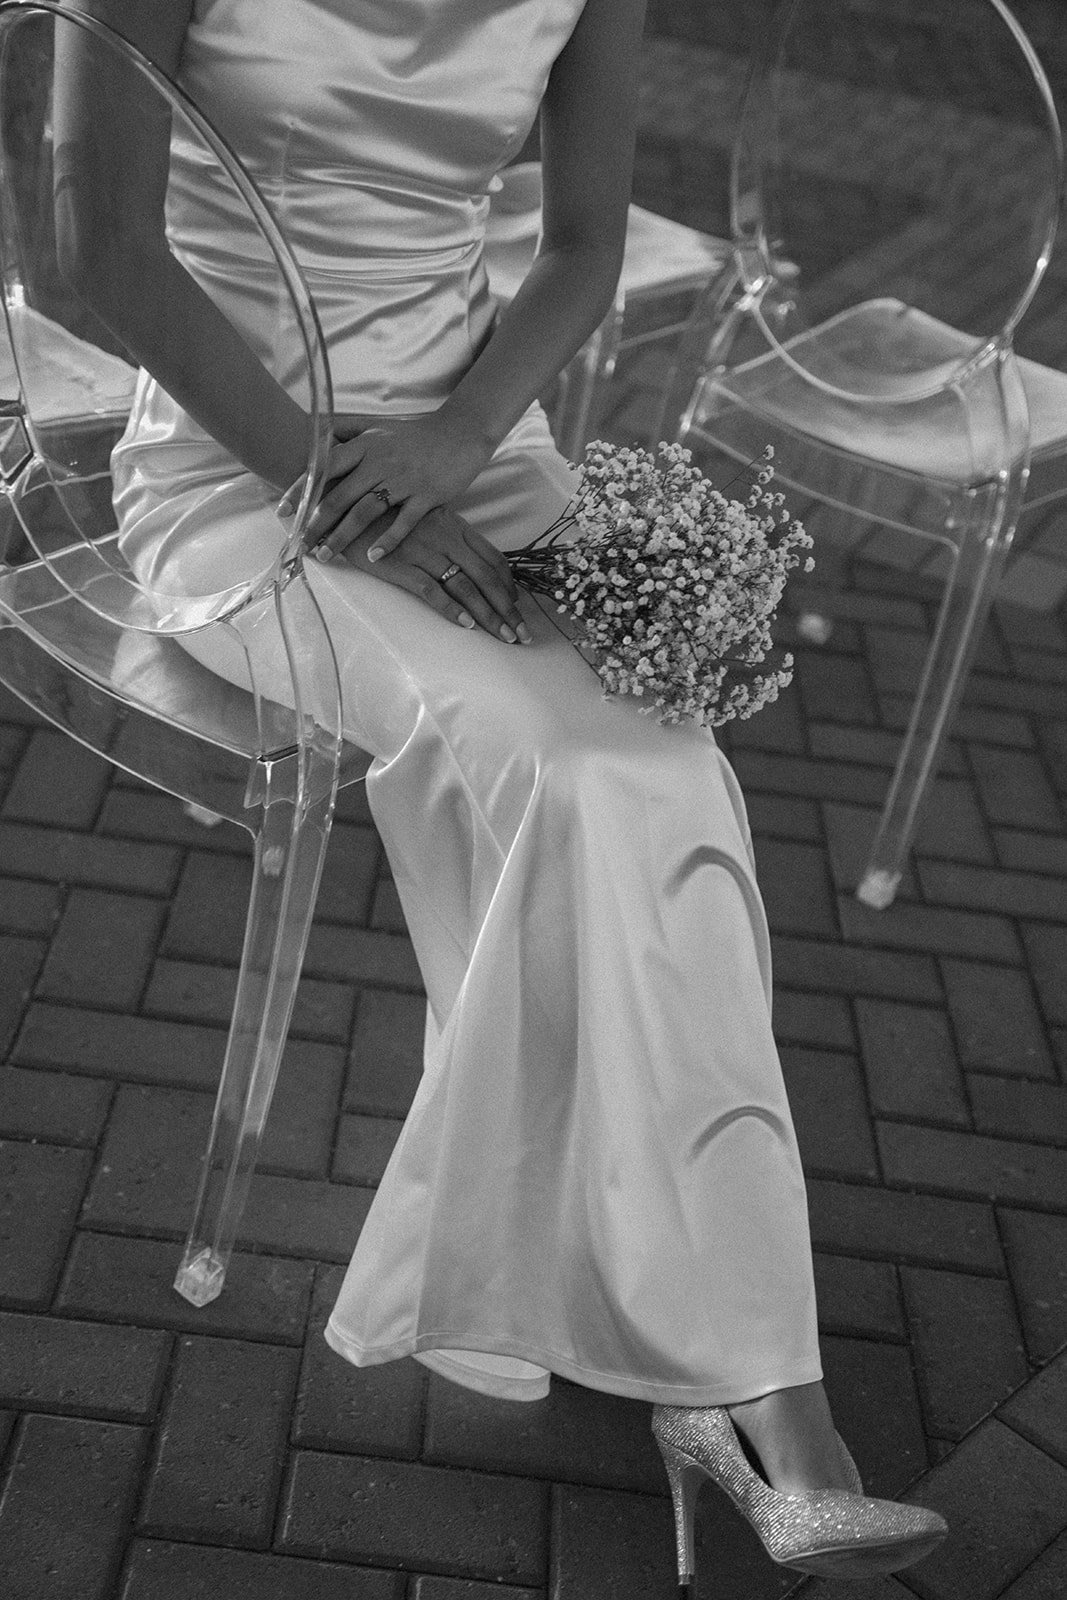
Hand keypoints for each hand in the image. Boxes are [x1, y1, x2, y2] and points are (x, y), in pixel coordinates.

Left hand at [295, 410, 495, 563]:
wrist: (460, 434)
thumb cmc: (415, 434)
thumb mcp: (378, 426)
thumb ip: (348, 428)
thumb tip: (316, 431)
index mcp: (366, 445)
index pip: (325, 467)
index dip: (303, 489)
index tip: (283, 511)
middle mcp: (380, 462)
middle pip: (340, 495)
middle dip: (316, 523)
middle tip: (300, 544)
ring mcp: (404, 480)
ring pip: (365, 512)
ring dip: (343, 536)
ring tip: (325, 554)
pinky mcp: (427, 496)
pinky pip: (403, 522)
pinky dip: (387, 541)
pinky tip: (373, 557)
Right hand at [314, 500, 531, 645]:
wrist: (342, 497)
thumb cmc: (382, 507)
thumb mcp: (420, 514)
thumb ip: (442, 531)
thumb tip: (459, 556)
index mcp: (453, 525)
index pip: (492, 558)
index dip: (509, 585)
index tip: (518, 606)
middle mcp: (445, 538)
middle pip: (488, 577)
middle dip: (509, 609)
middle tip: (524, 634)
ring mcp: (424, 551)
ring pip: (466, 586)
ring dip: (489, 616)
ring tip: (505, 637)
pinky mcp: (400, 564)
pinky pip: (432, 589)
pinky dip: (451, 608)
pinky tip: (466, 625)